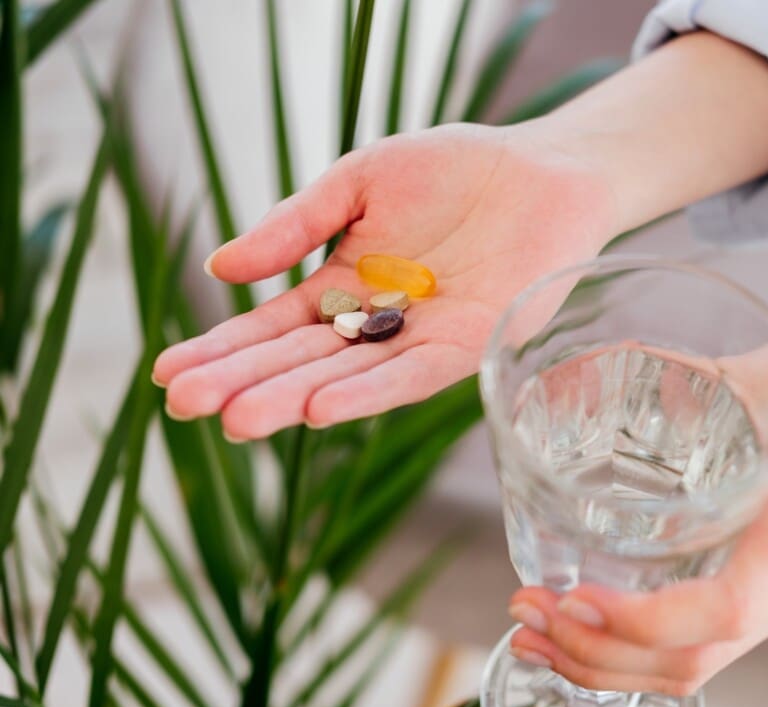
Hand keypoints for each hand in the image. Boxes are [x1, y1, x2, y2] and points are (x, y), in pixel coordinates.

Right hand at [153, 124, 615, 438]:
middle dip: (245, 382)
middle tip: (186, 408)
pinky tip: (321, 408)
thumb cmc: (452, 169)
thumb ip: (296, 224)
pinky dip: (369, 391)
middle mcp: (376, 323)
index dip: (223, 349)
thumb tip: (219, 268)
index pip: (273, 327)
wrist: (541, 170)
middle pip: (301, 360)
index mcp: (344, 284)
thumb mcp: (359, 182)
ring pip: (348, 376)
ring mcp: (420, 339)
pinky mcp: (469, 346)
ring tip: (238, 420)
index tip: (168, 375)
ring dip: (293, 398)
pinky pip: (412, 375)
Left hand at [506, 347, 767, 695]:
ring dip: (602, 663)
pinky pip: (696, 653)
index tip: (575, 596)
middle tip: (526, 610)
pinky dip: (630, 655)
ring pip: (690, 670)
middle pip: (692, 660)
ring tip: (534, 635)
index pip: (727, 608)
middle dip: (594, 650)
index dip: (644, 618)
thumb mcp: (761, 378)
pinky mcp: (766, 601)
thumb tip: (589, 366)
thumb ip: (683, 380)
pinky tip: (581, 634)